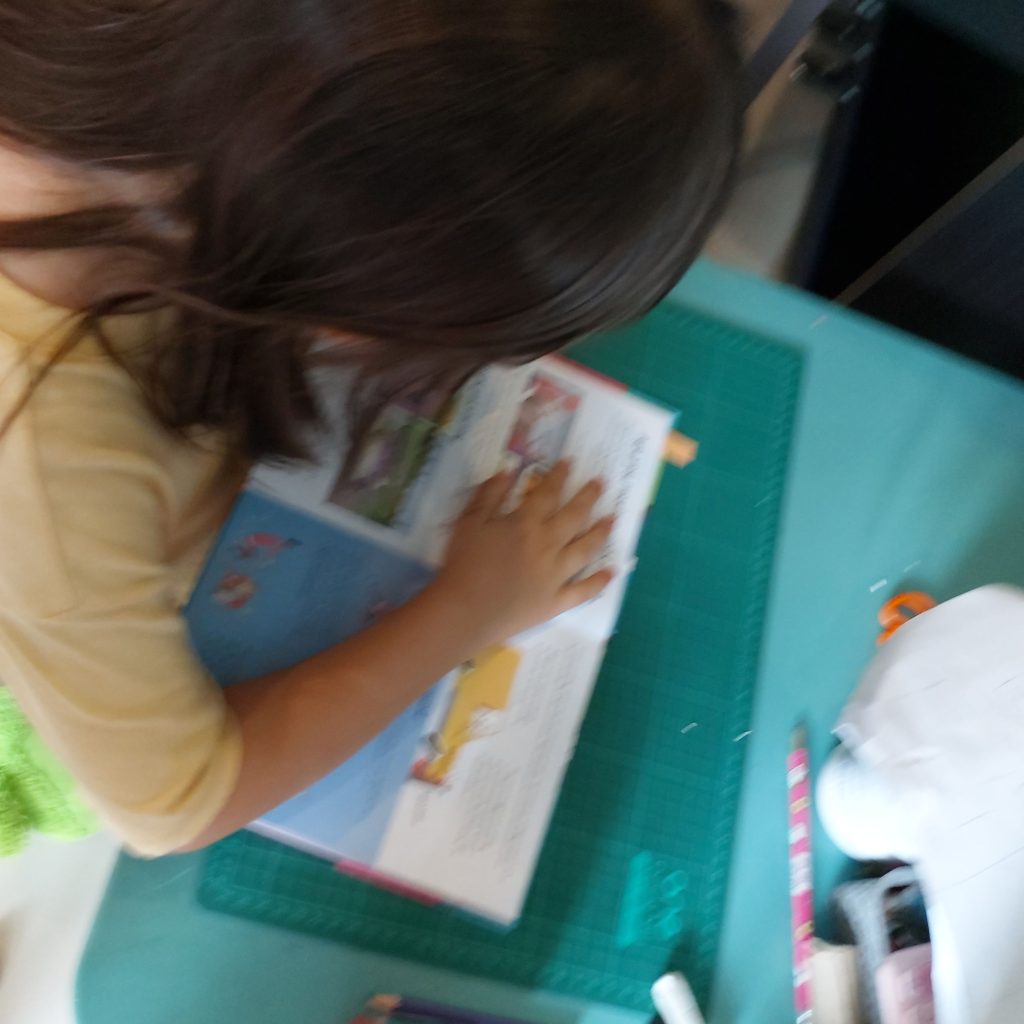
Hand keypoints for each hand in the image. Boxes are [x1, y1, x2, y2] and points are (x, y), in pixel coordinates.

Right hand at [433, 461, 613, 646]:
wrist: (465, 611)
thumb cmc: (463, 564)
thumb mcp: (468, 521)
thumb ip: (489, 494)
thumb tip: (509, 471)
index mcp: (526, 523)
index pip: (548, 493)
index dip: (559, 476)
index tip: (570, 462)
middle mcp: (547, 545)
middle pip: (574, 517)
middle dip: (588, 497)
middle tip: (601, 483)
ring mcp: (556, 574)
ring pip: (585, 549)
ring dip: (600, 532)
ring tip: (612, 519)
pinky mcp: (556, 601)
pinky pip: (583, 590)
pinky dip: (599, 581)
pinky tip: (612, 572)